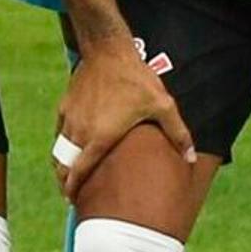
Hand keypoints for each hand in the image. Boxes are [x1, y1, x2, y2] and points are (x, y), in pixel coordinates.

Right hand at [53, 30, 194, 197]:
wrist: (108, 50)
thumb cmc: (136, 79)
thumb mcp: (163, 106)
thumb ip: (177, 134)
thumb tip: (191, 158)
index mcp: (100, 138)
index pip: (79, 171)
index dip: (73, 189)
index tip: (73, 201)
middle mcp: (80, 131)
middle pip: (62, 165)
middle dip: (63, 181)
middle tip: (70, 194)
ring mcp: (70, 118)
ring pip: (59, 149)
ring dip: (62, 164)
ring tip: (68, 174)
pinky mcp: (66, 105)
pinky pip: (60, 131)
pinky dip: (63, 142)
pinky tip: (71, 144)